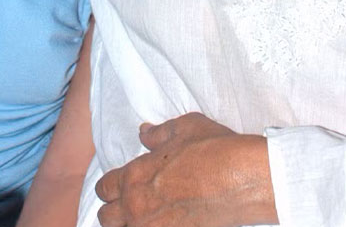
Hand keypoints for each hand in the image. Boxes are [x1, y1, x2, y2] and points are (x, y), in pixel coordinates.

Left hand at [96, 113, 277, 226]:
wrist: (241, 178)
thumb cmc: (213, 148)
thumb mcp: (183, 128)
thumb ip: (158, 133)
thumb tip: (143, 132)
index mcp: (135, 175)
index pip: (105, 188)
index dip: (110, 187)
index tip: (118, 186)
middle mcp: (137, 205)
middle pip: (107, 218)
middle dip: (114, 210)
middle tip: (128, 206)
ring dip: (130, 224)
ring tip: (144, 217)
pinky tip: (162, 223)